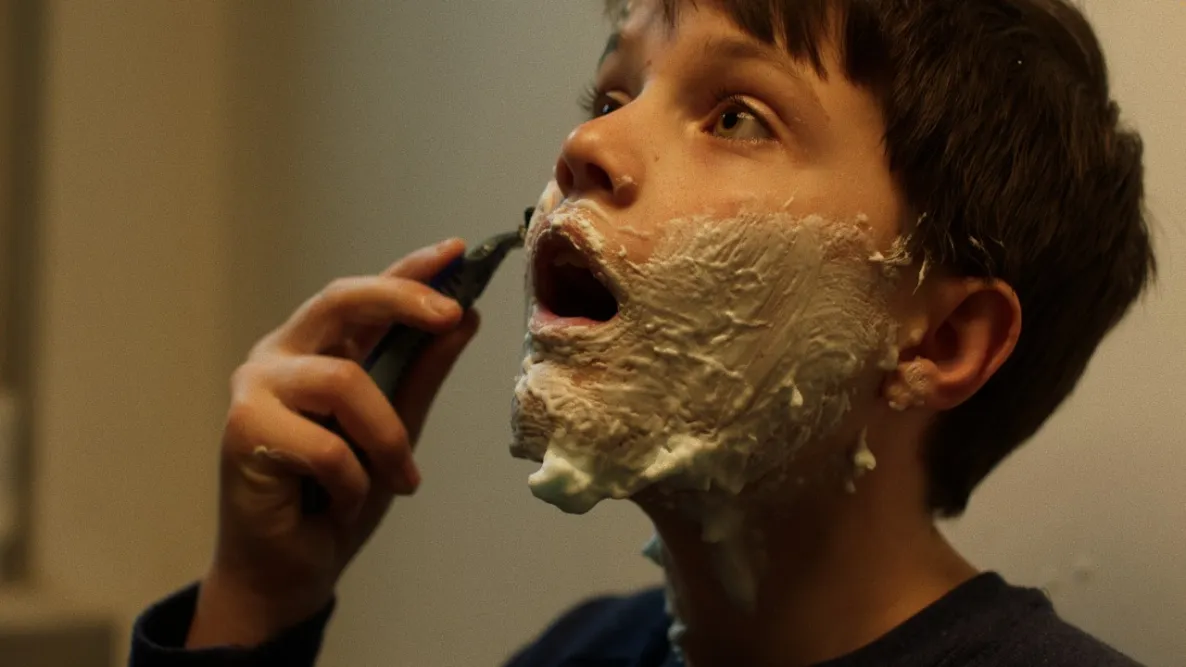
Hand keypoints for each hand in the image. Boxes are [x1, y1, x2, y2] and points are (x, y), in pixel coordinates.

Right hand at [186, 238, 479, 647]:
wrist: (291, 571)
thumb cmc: (335, 499)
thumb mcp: (397, 431)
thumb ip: (422, 373)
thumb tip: (464, 319)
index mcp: (316, 350)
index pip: (365, 295)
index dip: (410, 269)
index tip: (457, 251)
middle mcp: (281, 356)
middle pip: (341, 299)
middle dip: (403, 300)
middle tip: (451, 316)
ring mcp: (256, 388)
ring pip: (343, 380)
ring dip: (385, 438)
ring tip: (396, 480)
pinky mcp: (241, 429)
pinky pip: (326, 445)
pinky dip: (350, 482)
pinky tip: (338, 504)